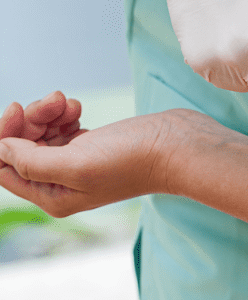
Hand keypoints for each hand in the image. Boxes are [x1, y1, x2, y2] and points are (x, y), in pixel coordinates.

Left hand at [0, 97, 210, 216]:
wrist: (179, 147)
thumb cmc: (134, 160)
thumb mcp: (76, 164)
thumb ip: (31, 161)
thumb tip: (2, 149)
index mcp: (53, 197)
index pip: (3, 168)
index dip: (4, 137)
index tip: (19, 111)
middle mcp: (62, 183)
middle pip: (20, 147)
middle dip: (30, 120)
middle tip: (53, 102)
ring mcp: (77, 164)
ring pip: (39, 134)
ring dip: (48, 113)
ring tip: (70, 103)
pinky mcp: (92, 146)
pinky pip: (60, 128)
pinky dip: (63, 114)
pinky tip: (78, 107)